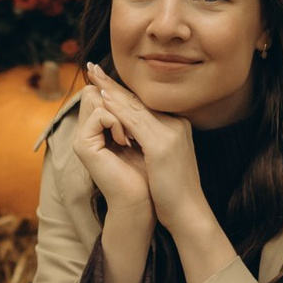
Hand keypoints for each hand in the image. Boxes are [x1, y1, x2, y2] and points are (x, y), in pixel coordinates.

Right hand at [71, 83, 153, 217]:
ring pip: (96, 98)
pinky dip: (116, 122)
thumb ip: (137, 115)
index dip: (118, 89)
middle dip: (119, 101)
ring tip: (131, 138)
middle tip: (134, 129)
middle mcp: (89, 130)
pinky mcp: (83, 145)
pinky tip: (126, 142)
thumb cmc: (150, 174)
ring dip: (120, 112)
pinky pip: (100, 114)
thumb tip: (134, 89)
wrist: (142, 202)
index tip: (134, 107)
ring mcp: (84, 137)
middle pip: (97, 90)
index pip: (106, 93)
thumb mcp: (147, 138)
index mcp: (102, 127)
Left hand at [83, 63, 208, 232]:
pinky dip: (117, 109)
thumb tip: (132, 137)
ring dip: (111, 90)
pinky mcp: (162, 144)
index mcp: (177, 127)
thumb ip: (152, 145)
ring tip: (93, 77)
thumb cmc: (173, 194)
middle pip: (139, 100)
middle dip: (113, 84)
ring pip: (135, 106)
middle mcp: (176, 124)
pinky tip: (103, 99)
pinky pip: (135, 121)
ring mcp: (170, 132)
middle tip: (93, 69)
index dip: (122, 92)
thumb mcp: (164, 163)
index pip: (145, 105)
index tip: (103, 80)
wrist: (189, 213)